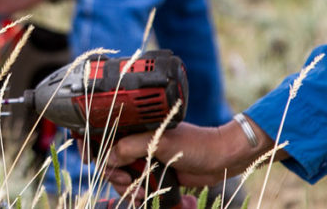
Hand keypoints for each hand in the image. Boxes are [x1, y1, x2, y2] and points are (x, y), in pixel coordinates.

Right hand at [102, 120, 273, 190]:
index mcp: (137, 129)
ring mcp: (147, 159)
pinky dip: (138, 193)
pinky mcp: (156, 174)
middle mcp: (139, 143)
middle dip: (117, 178)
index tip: (113, 169)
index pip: (108, 141)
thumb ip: (131, 147)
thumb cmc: (194, 144)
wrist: (221, 159)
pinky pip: (138, 186)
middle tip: (130, 184)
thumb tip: (108, 159)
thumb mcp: (160, 142)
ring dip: (128, 189)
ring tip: (141, 194)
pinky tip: (144, 197)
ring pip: (124, 178)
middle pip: (113, 163)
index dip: (104, 156)